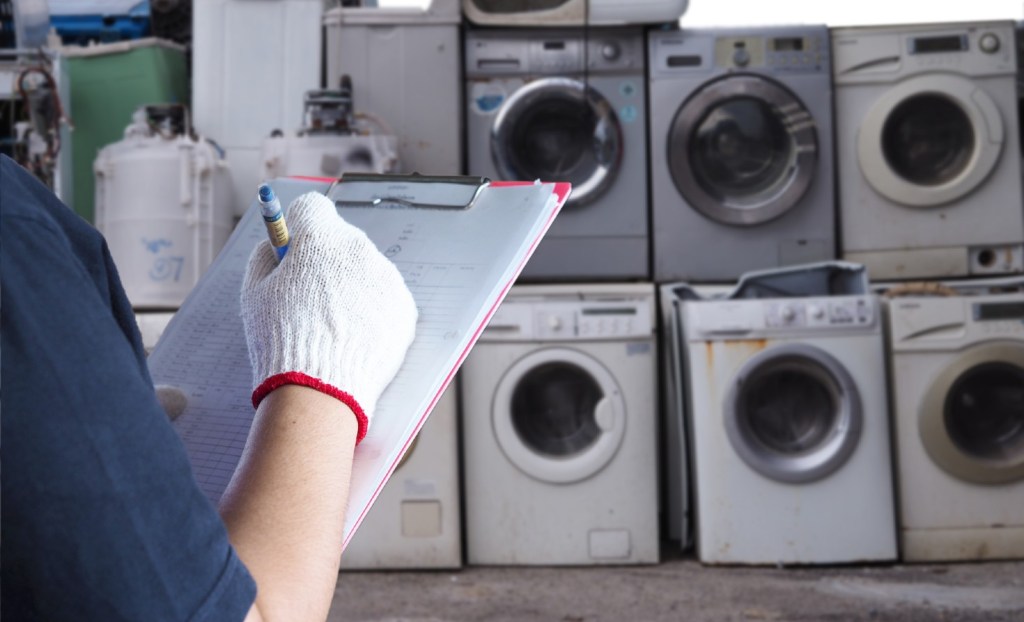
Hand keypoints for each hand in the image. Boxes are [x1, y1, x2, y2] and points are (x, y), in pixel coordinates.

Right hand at [240, 191, 416, 442]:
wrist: (321, 389)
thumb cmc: (281, 339)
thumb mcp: (254, 292)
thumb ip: (265, 257)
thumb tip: (275, 244)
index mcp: (321, 239)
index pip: (312, 207)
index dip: (299, 225)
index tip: (293, 244)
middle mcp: (360, 250)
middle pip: (342, 239)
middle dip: (326, 259)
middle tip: (309, 294)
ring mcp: (388, 279)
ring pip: (365, 270)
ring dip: (351, 286)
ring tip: (331, 325)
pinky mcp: (405, 308)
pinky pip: (384, 298)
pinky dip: (371, 311)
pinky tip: (352, 337)